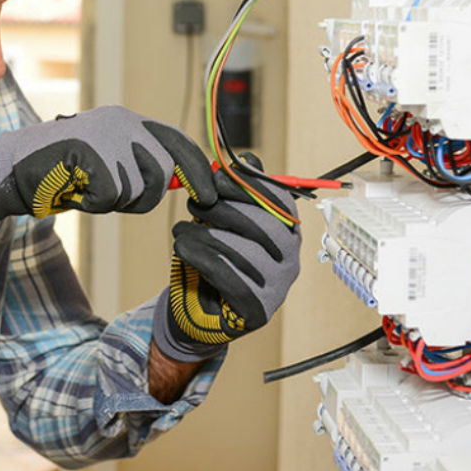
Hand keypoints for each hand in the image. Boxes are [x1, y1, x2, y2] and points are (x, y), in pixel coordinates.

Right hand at [0, 106, 217, 231]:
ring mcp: (106, 137)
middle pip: (162, 171)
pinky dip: (93, 204)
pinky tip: (73, 189)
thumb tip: (185, 182)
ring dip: (114, 201)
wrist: (10, 168)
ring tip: (85, 186)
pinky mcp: (90, 155)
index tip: (210, 194)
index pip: (177, 141)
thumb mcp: (108, 163)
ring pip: (137, 189)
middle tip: (112, 196)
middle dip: (145, 195)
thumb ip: (142, 167)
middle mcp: (121, 122)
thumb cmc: (59, 172)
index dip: (198, 170)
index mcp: (127, 120)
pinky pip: (111, 198)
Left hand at [152, 154, 300, 362]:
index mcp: (287, 233)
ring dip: (205, 234)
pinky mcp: (257, 311)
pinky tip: (182, 248)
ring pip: (244, 251)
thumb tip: (248, 159)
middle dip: (224, 209)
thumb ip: (236, 193)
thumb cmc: (213, 259)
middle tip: (193, 204)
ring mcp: (278, 288)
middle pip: (265, 226)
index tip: (217, 178)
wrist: (198, 311)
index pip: (279, 202)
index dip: (248, 186)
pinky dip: (201, 258)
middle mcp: (290, 260)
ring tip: (180, 230)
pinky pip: (229, 278)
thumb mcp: (222, 221)